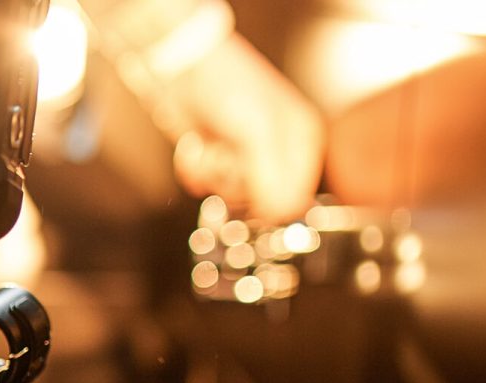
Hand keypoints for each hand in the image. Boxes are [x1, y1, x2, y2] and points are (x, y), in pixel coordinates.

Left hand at [163, 34, 324, 223]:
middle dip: (233, 180)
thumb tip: (279, 213)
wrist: (181, 67)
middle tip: (225, 152)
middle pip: (258, 200)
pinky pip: (207, 184)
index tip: (246, 179)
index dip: (265, 198)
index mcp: (304, 141)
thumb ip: (270, 175)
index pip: (293, 198)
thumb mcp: (257, 129)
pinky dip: (194, 170)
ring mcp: (248, 155)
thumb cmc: (226, 85)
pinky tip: (195, 146)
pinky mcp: (219, 157)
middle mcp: (281, 151)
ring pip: (230, 193)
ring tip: (208, 145)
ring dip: (210, 173)